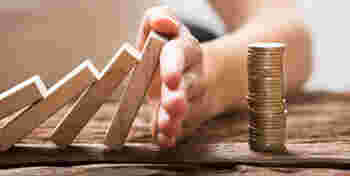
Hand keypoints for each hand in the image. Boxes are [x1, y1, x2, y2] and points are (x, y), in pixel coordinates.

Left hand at [136, 6, 210, 147]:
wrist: (205, 72)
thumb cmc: (176, 50)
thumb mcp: (169, 29)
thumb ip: (160, 18)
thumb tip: (160, 22)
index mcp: (187, 50)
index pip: (181, 54)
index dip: (175, 66)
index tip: (170, 80)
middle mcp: (194, 74)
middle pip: (189, 85)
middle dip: (180, 96)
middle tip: (173, 106)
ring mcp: (194, 98)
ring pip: (189, 110)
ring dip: (176, 120)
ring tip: (167, 126)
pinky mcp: (191, 116)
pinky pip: (185, 127)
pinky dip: (173, 135)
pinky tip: (164, 140)